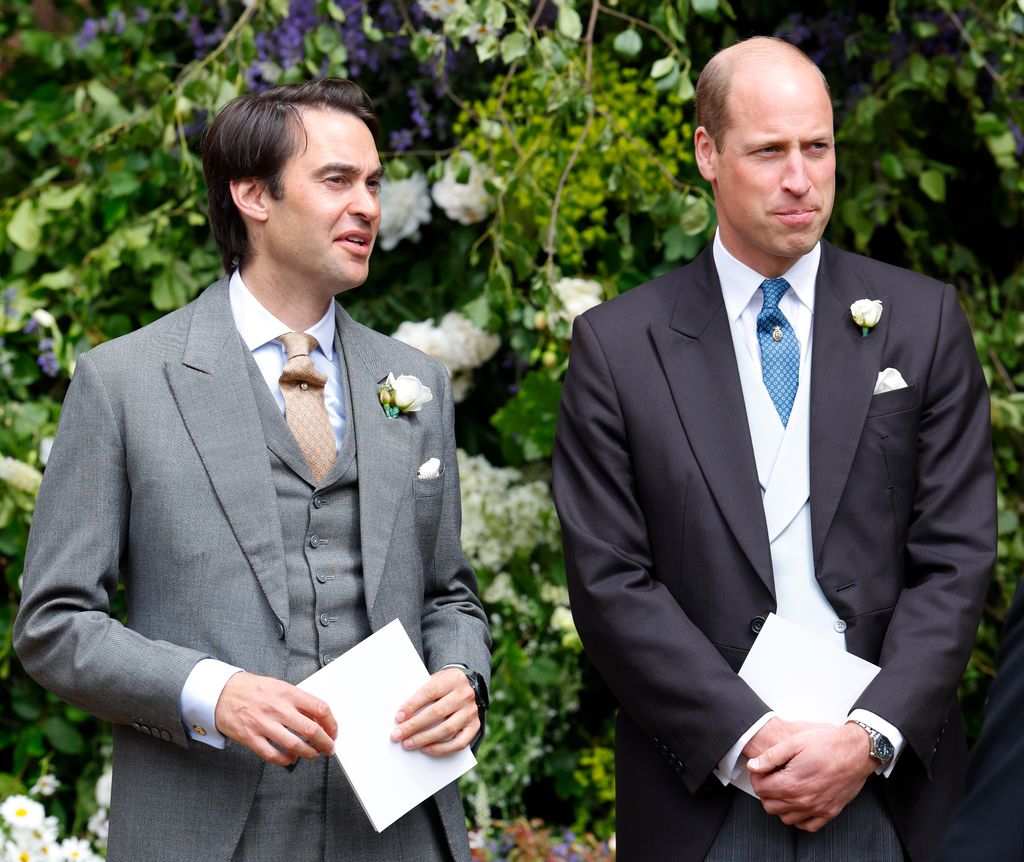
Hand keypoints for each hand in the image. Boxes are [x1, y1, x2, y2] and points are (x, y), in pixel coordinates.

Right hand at [214, 672, 336, 766]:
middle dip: (325, 743)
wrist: (222, 693)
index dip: (331, 723)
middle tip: (329, 748)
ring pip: (295, 745)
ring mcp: (263, 724)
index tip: (333, 731)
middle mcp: (278, 708)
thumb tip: (318, 717)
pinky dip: (286, 760)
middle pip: (311, 729)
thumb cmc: (252, 689)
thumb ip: (297, 701)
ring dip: (309, 753)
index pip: (319, 708)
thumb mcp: (279, 686)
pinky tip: (291, 758)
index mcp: (288, 693)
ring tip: (313, 754)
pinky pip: (273, 755)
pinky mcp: (251, 738)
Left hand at [390, 667, 478, 755]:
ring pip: (447, 729)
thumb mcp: (436, 679)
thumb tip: (402, 715)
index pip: (430, 692)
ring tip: (408, 743)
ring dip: (424, 739)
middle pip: (437, 712)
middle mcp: (465, 695)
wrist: (468, 687)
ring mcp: (471, 712)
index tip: (399, 717)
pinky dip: (441, 748)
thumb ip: (422, 692)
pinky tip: (426, 749)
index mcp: (453, 679)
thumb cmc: (445, 685)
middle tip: (398, 734)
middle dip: (414, 725)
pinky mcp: (475, 726)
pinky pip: (459, 743)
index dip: (413, 705)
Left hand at [747, 722, 874, 831]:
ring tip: (784, 788)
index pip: (760, 789)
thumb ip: (770, 756)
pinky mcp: (829, 812)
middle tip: (771, 778)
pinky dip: (799, 818)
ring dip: (780, 805)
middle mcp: (803, 800)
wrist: (856, 751)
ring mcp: (817, 809)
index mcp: (791, 783)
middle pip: (769, 805)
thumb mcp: (794, 742)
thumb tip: (753, 766)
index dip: (757, 777)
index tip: (761, 770)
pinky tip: (798, 803)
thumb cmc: (827, 744)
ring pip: (785, 818)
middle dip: (766, 791)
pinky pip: (807, 826)